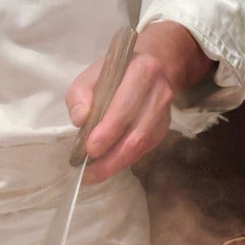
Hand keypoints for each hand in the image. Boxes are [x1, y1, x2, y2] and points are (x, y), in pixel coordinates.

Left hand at [66, 49, 171, 183]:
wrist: (143, 69)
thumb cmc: (112, 75)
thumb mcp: (90, 77)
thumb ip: (80, 95)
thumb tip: (80, 120)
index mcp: (142, 71)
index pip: (125, 106)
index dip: (108, 131)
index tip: (90, 149)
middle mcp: (160, 92)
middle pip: (137, 133)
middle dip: (111, 157)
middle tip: (88, 172)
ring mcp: (164, 113)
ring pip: (142, 146)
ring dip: (117, 164)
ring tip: (94, 175)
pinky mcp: (163, 128)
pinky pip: (145, 150)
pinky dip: (124, 161)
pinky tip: (107, 167)